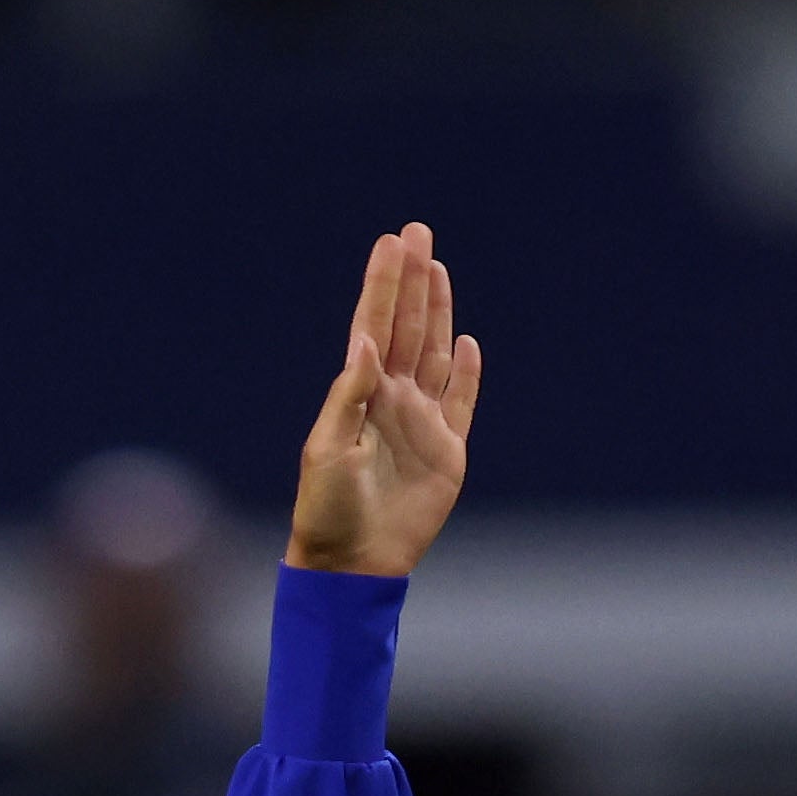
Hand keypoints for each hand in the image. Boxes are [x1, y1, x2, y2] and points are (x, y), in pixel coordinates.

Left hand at [287, 223, 481, 578]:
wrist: (353, 563)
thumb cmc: (327, 510)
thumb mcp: (328, 450)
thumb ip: (349, 395)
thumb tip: (366, 343)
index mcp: (359, 394)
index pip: (374, 326)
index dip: (383, 285)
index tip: (391, 243)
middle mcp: (391, 400)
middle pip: (408, 328)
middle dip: (412, 282)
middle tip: (417, 232)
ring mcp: (421, 423)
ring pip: (435, 354)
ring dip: (438, 312)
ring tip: (437, 269)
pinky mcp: (447, 452)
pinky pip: (462, 403)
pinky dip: (469, 374)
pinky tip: (469, 343)